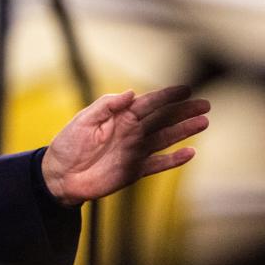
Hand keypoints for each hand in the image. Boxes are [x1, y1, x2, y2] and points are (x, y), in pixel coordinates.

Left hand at [41, 85, 209, 205]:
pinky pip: (158, 164)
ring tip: (203, 122)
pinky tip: (190, 153)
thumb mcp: (84, 120)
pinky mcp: (134, 171)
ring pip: (165, 139)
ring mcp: (135, 151)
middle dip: (183, 111)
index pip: (147, 103)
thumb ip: (107, 106)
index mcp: (119, 117)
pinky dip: (174, 160)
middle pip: (162, 119)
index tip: (185, 88)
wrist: (59, 176)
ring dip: (184, 131)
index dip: (166, 96)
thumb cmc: (68, 145)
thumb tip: (130, 93)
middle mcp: (131, 132)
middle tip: (205, 104)